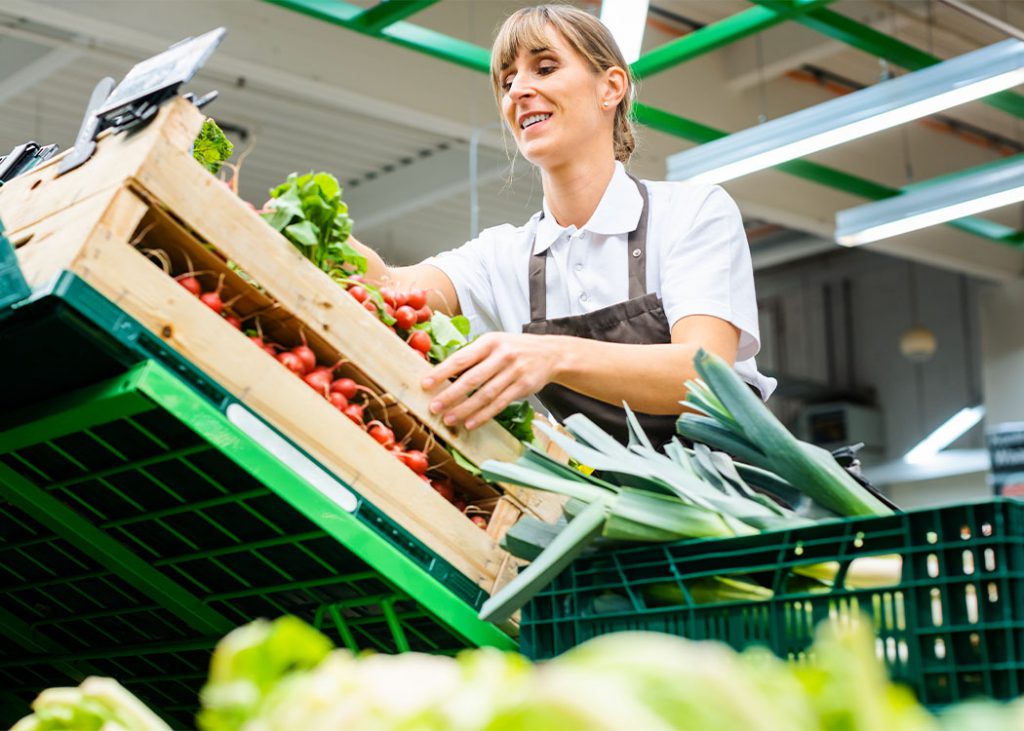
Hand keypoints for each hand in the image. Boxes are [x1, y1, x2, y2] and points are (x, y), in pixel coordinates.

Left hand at [421, 333, 560, 429]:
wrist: (550, 353)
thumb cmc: (514, 348)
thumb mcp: (494, 342)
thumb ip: (473, 356)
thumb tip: (442, 374)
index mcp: (489, 342)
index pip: (461, 358)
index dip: (442, 372)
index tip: (425, 383)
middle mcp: (502, 355)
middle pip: (472, 378)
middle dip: (451, 394)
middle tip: (434, 406)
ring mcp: (514, 371)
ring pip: (485, 394)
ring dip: (465, 409)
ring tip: (449, 419)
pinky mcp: (523, 387)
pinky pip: (500, 404)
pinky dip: (484, 415)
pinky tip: (470, 423)